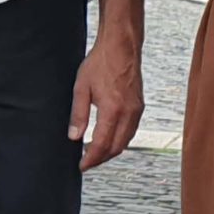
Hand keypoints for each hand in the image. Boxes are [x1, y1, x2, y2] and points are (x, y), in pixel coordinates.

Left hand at [70, 34, 143, 170]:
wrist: (121, 47)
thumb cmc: (101, 63)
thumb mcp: (81, 88)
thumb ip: (78, 114)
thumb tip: (74, 137)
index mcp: (112, 110)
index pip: (101, 144)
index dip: (91, 159)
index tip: (82, 166)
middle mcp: (128, 113)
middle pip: (116, 148)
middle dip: (101, 159)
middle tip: (87, 162)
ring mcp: (136, 110)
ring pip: (125, 141)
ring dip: (111, 151)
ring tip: (95, 153)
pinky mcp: (139, 106)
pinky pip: (131, 131)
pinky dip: (120, 140)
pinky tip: (109, 138)